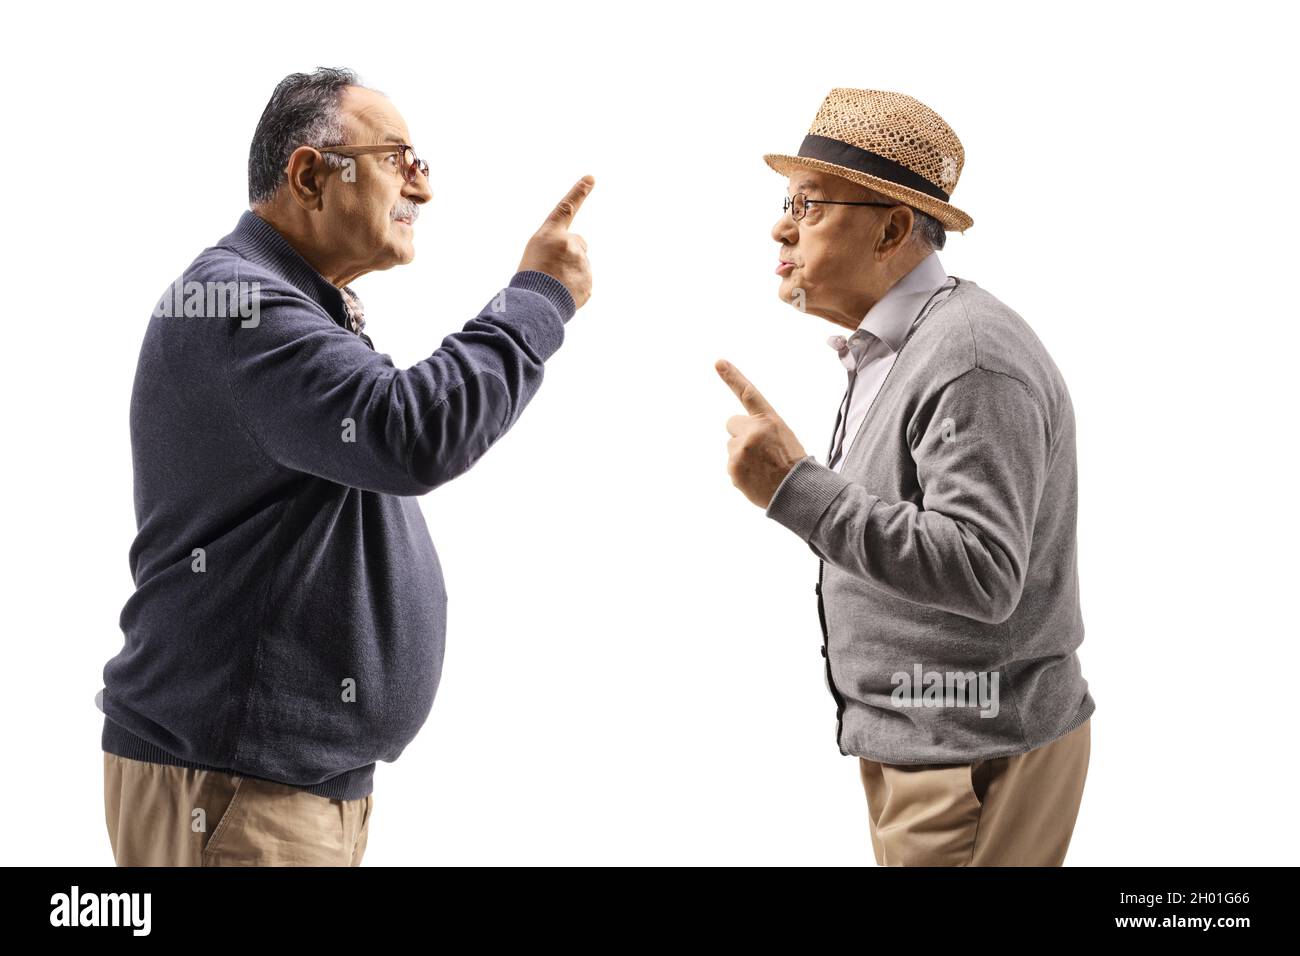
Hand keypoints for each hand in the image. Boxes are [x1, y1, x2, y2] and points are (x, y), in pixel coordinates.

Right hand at [517, 176, 593, 309]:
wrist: (534, 305)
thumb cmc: (528, 278)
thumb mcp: (534, 253)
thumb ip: (559, 245)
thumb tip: (581, 254)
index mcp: (551, 235)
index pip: (566, 208)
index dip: (578, 192)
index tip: (591, 178)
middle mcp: (569, 244)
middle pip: (578, 242)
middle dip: (570, 252)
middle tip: (551, 268)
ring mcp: (581, 263)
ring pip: (580, 264)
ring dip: (570, 272)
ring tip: (553, 284)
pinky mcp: (588, 282)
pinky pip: (583, 282)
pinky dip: (574, 287)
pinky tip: (561, 294)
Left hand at [716, 359, 807, 507]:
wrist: (797, 491)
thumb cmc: (793, 463)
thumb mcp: (783, 436)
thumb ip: (760, 429)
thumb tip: (738, 436)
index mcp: (769, 420)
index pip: (748, 393)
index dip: (732, 376)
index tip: (718, 362)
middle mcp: (752, 431)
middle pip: (732, 424)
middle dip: (741, 433)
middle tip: (760, 450)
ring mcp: (740, 450)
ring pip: (731, 447)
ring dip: (742, 455)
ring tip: (762, 466)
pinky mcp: (732, 468)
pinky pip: (731, 465)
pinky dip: (741, 471)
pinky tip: (757, 477)